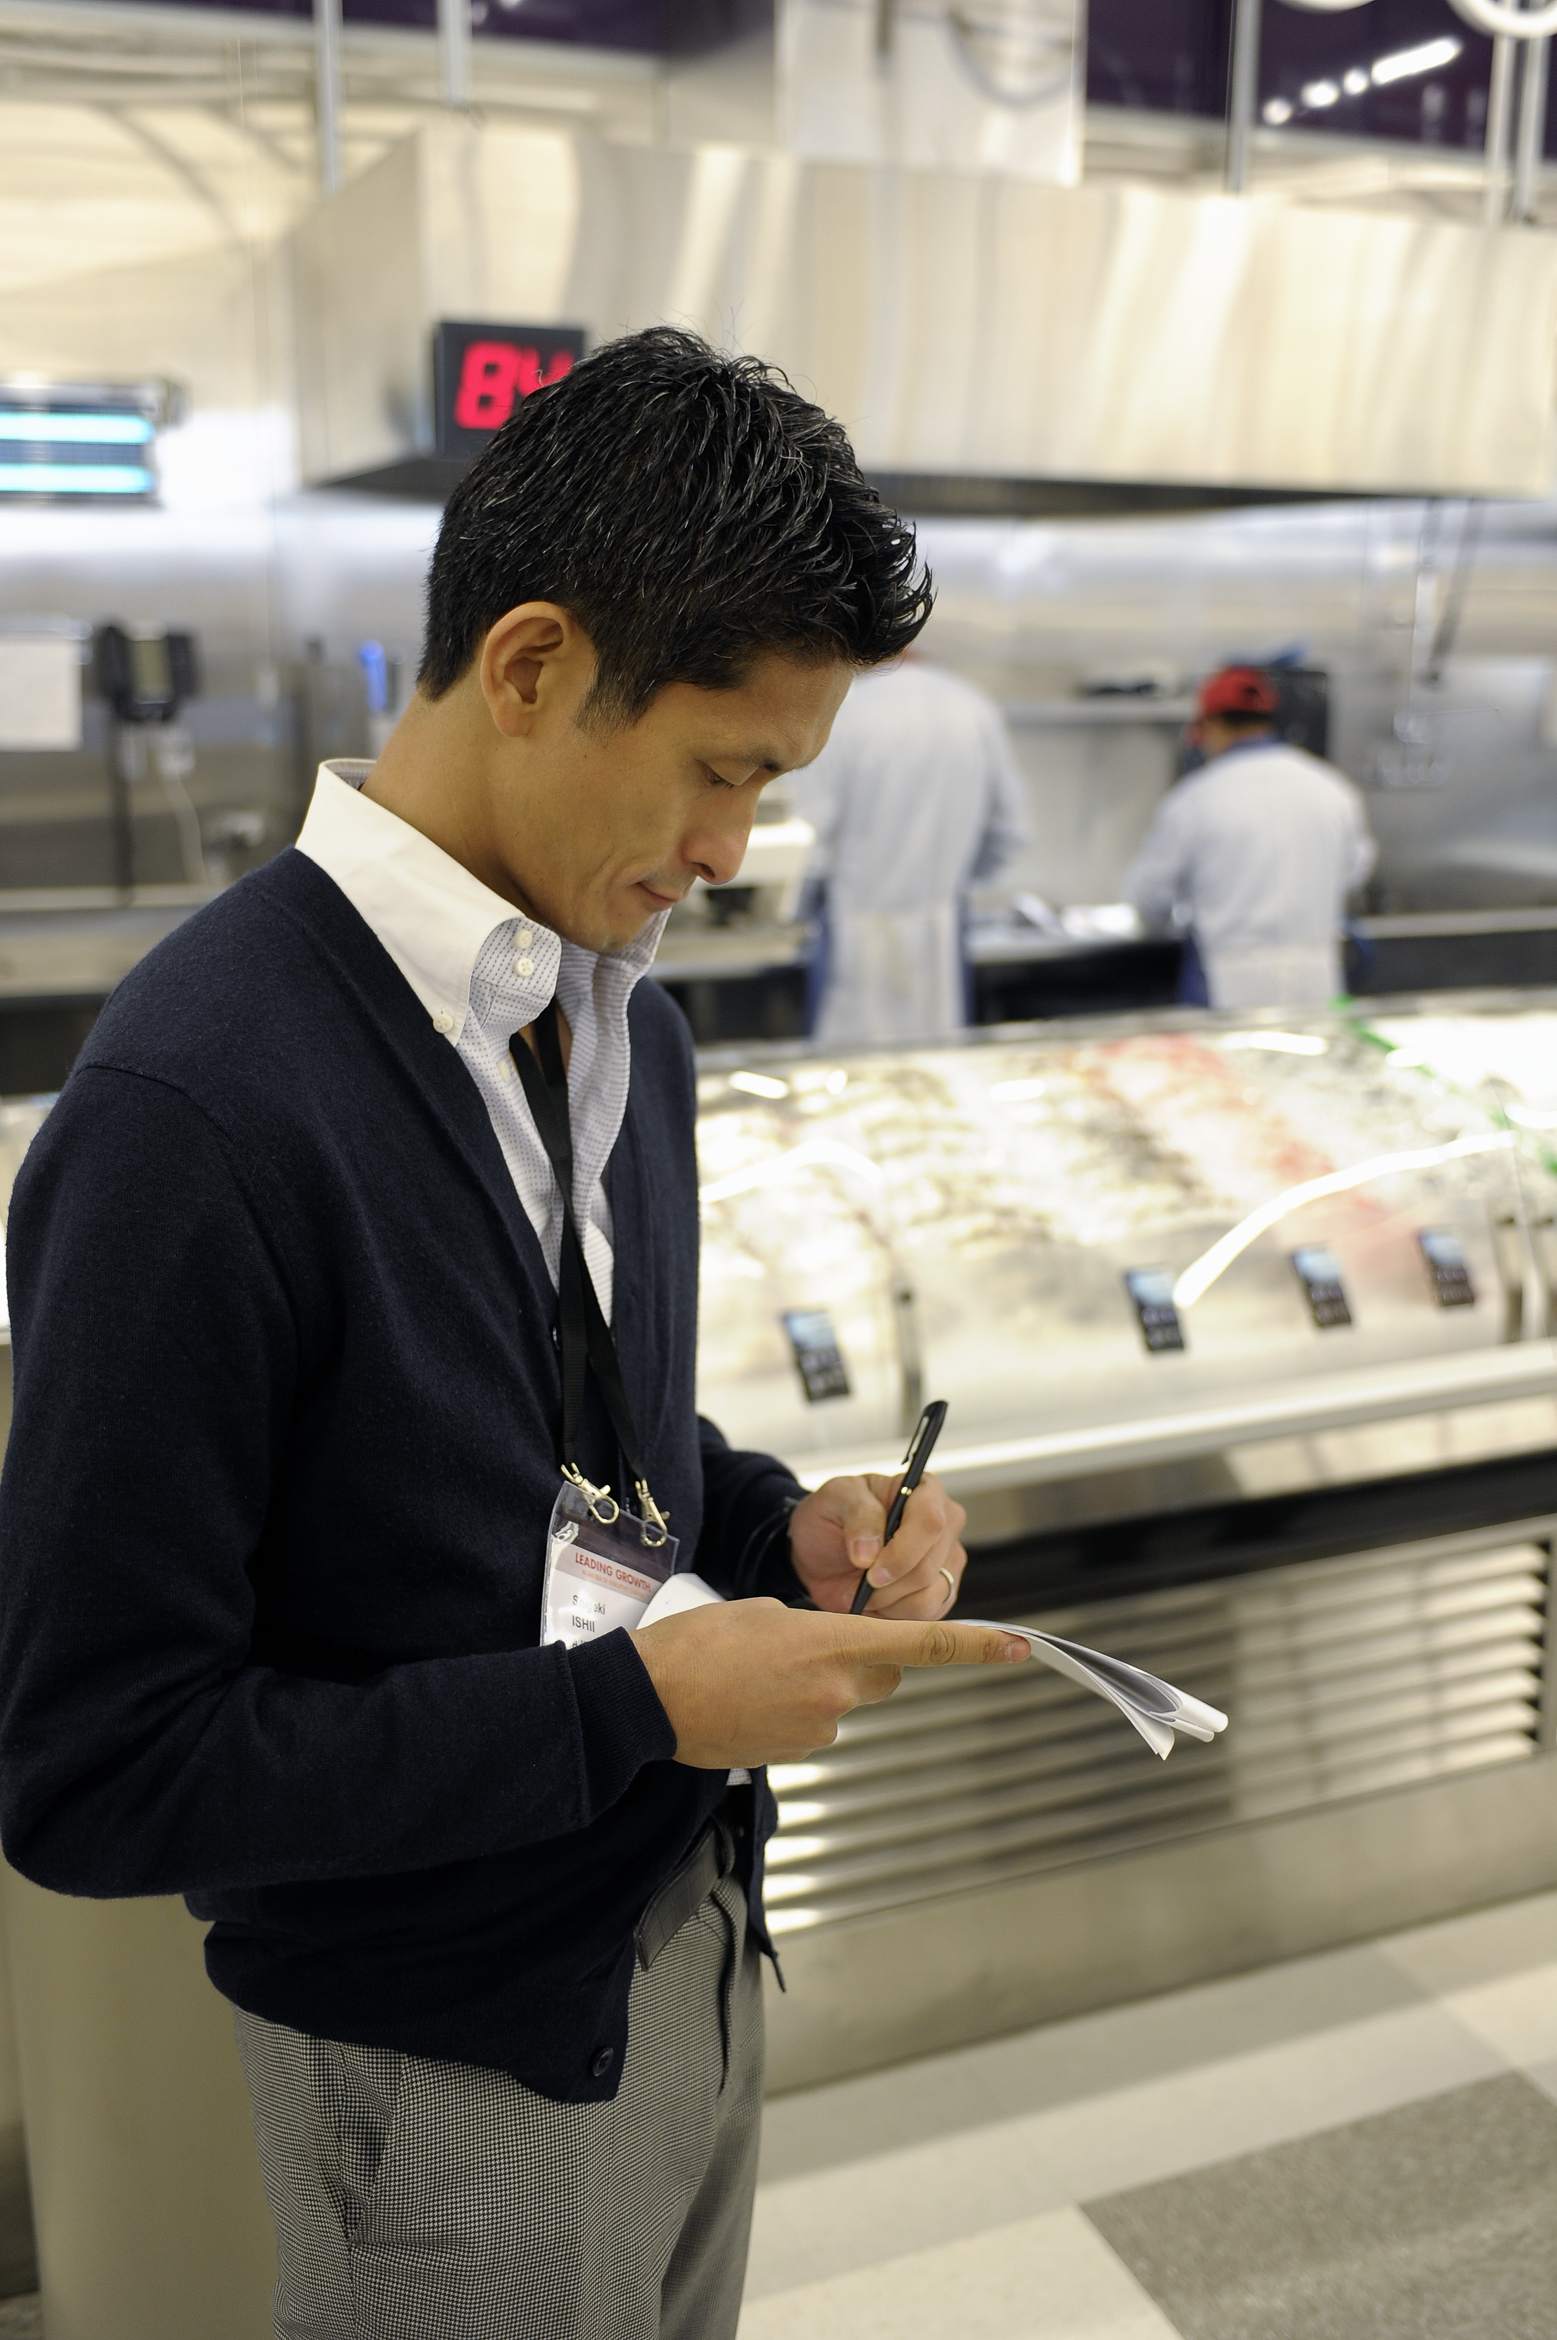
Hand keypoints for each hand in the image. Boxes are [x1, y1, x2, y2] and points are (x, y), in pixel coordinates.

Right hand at [630, 1599, 1030, 1769]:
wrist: (649, 1699)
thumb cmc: (699, 1644)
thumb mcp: (763, 1611)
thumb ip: (813, 1630)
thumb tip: (825, 1654)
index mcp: (833, 1642)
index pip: (921, 1643)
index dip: (975, 1646)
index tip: (1019, 1646)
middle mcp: (837, 1691)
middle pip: (883, 1673)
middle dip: (862, 1659)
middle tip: (805, 1645)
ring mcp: (818, 1728)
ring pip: (843, 1700)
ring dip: (817, 1686)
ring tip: (757, 1674)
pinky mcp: (795, 1754)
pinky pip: (814, 1724)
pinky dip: (792, 1711)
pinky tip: (750, 1699)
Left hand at [787, 1472, 968, 1617]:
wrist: (822, 1553)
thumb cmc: (832, 1517)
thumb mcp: (835, 1500)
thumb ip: (858, 1516)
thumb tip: (870, 1553)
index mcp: (925, 1491)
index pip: (930, 1522)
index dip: (902, 1552)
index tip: (870, 1568)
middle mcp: (946, 1525)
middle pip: (929, 1566)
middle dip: (886, 1583)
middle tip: (857, 1582)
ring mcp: (947, 1562)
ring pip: (929, 1597)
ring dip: (887, 1602)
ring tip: (863, 1590)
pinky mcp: (942, 1594)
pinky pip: (926, 1616)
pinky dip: (893, 1615)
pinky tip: (875, 1602)